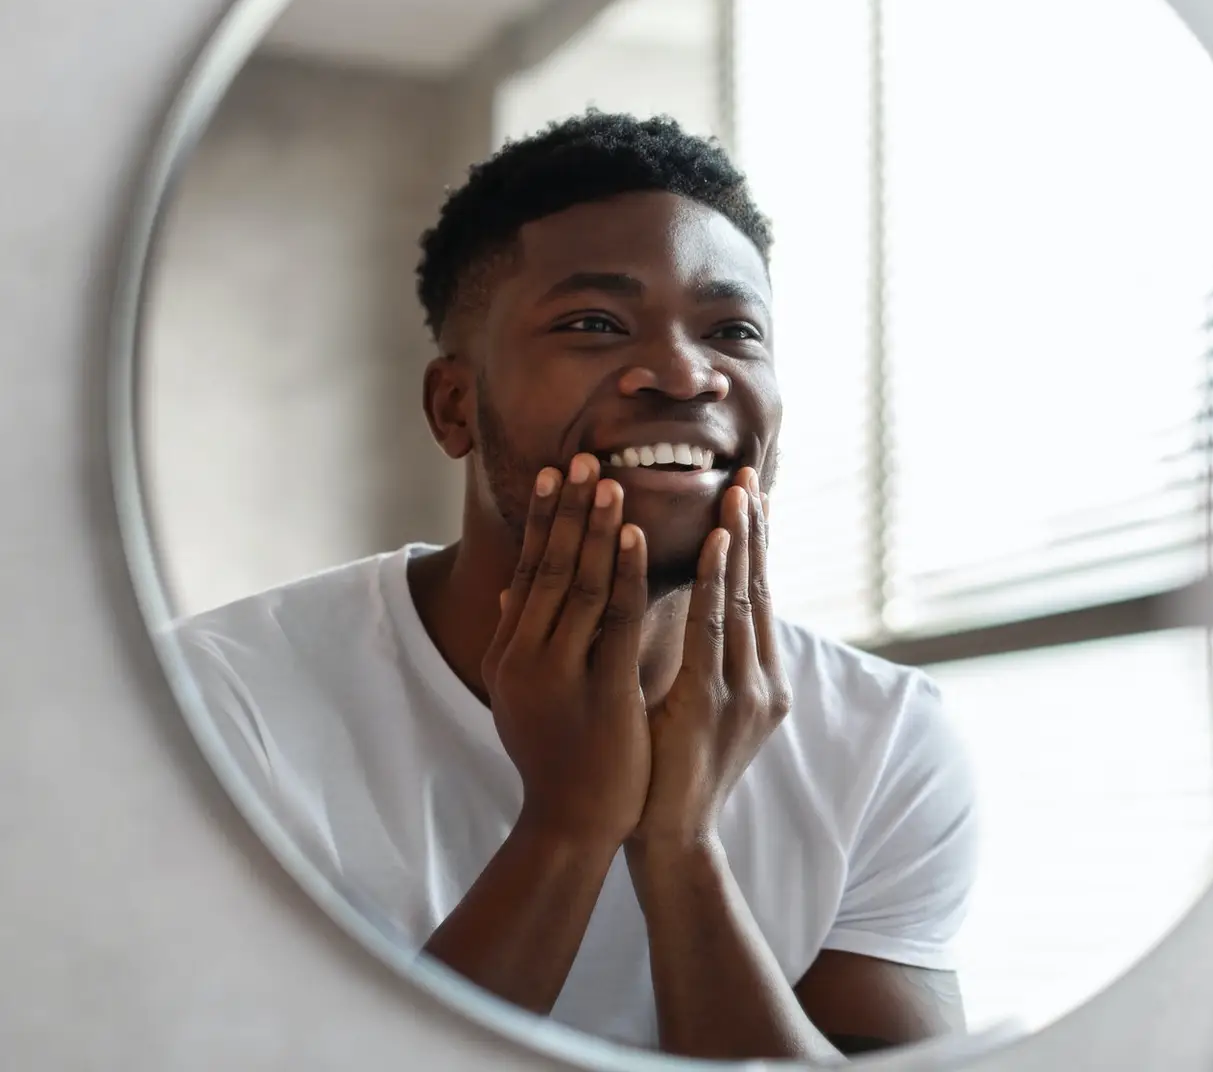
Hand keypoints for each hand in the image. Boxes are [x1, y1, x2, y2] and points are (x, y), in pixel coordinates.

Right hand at [485, 453, 651, 851]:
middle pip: (549, 567)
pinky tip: (635, 536)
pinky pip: (615, 619)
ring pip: (580, 584)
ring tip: (611, 481)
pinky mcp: (598, 690)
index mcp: (508, 653)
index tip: (558, 474)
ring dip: (596, 528)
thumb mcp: (529, 691)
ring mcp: (557, 674)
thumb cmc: (559, 755)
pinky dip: (623, 572)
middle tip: (583, 458)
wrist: (572, 824)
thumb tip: (512, 586)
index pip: (528, 571)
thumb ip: (524, 637)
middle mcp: (523, 657)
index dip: (543, 521)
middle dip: (568, 510)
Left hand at [630, 467, 788, 863]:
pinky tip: (714, 544)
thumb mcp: (691, 708)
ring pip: (742, 600)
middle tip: (749, 474)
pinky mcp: (713, 702)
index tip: (751, 497)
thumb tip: (679, 611)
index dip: (755, 547)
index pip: (758, 599)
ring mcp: (743, 692)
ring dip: (739, 541)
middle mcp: (763, 681)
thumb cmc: (669, 773)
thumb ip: (694, 661)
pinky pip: (713, 627)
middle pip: (760, 589)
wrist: (669, 839)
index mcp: (761, 681)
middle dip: (755, 530)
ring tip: (736, 492)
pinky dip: (714, 580)